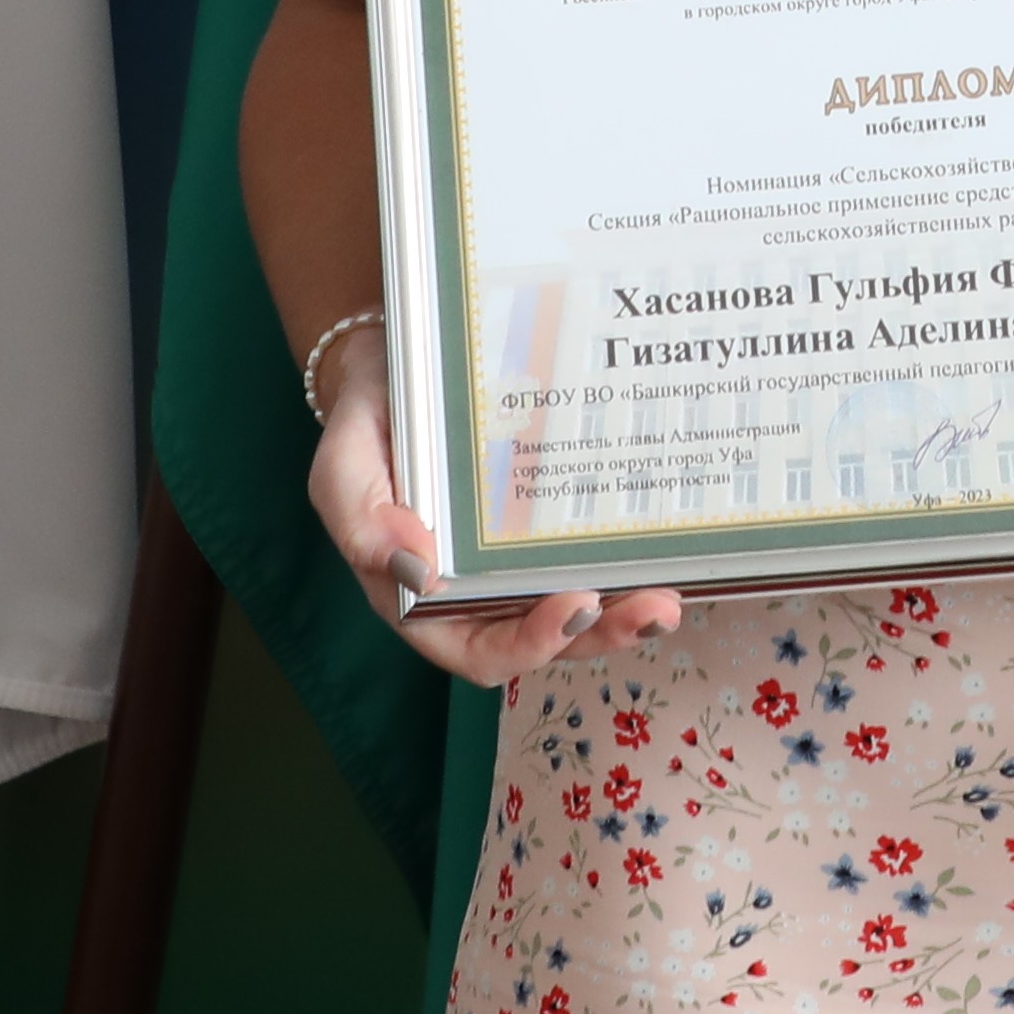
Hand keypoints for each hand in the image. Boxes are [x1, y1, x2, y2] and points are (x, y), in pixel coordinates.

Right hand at [305, 328, 684, 686]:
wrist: (399, 363)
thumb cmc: (369, 423)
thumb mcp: (344, 467)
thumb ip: (364, 523)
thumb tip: (418, 571)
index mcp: (421, 596)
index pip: (479, 649)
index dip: (530, 644)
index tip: (575, 606)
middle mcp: (474, 589)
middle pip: (544, 637)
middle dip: (600, 632)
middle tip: (653, 607)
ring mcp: (514, 558)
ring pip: (576, 605)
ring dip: (624, 610)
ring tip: (669, 595)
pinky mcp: (544, 522)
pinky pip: (585, 554)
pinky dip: (624, 561)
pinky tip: (663, 549)